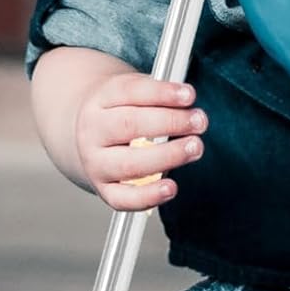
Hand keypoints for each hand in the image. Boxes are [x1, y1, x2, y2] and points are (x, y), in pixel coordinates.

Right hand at [74, 72, 207, 209]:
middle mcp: (93, 131)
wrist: (91, 137)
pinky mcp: (104, 190)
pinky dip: (150, 196)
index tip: (189, 95)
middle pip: (129, 125)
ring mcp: (96, 163)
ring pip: (130, 163)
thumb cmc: (121, 114)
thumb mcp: (134, 95)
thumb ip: (159, 97)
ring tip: (194, 147)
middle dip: (170, 122)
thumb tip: (188, 108)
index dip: (162, 93)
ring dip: (168, 156)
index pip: (130, 91)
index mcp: (100, 99)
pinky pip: (124, 199)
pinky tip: (170, 187)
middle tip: (198, 122)